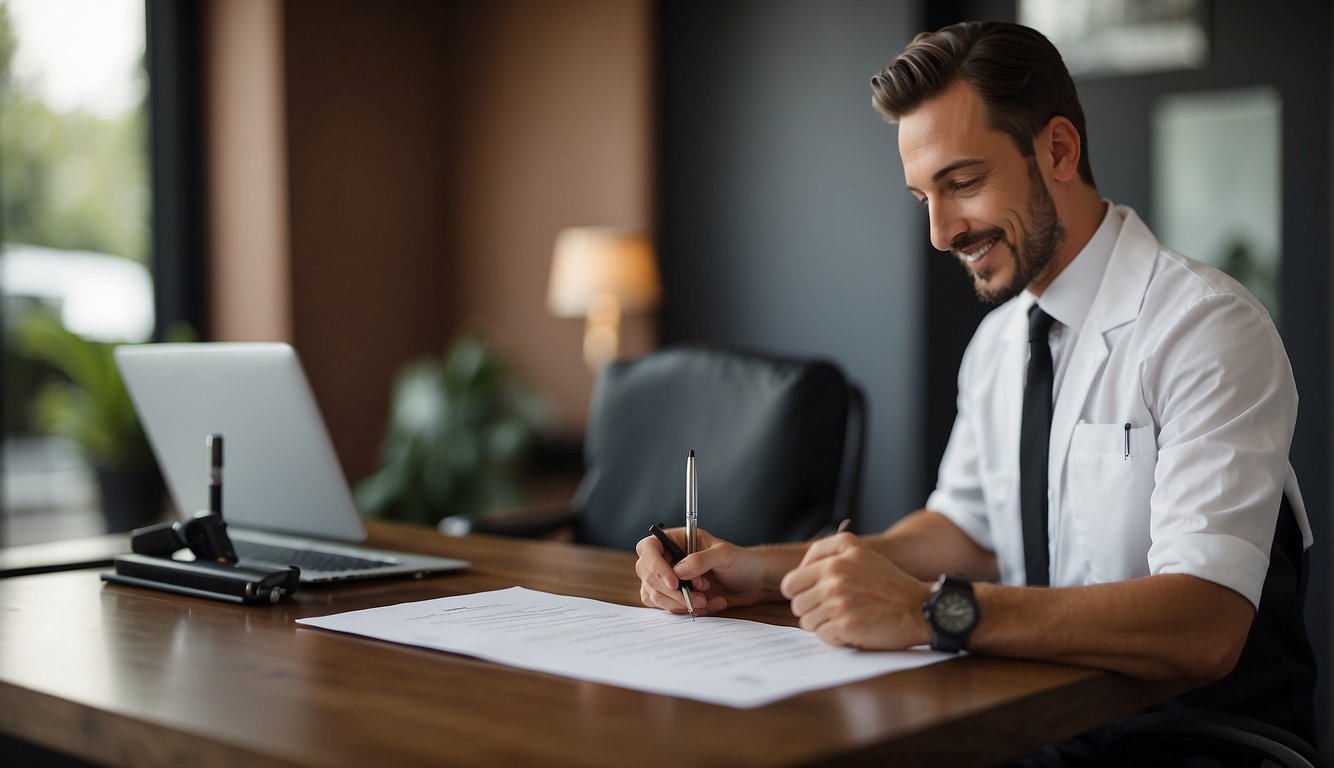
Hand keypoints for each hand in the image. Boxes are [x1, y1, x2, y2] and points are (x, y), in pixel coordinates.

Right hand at [634, 527, 768, 615]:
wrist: (754, 582)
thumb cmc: (740, 561)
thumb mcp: (724, 555)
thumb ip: (701, 560)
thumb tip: (678, 571)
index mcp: (676, 540)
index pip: (649, 548)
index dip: (655, 565)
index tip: (675, 582)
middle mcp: (668, 559)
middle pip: (647, 574)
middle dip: (672, 591)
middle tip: (699, 596)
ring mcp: (669, 579)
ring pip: (655, 595)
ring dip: (680, 603)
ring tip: (708, 600)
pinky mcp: (675, 598)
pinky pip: (668, 608)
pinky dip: (687, 610)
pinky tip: (710, 604)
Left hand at [779, 532, 931, 649]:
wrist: (920, 609)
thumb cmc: (890, 584)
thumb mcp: (861, 552)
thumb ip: (829, 551)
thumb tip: (800, 568)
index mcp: (836, 559)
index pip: (790, 582)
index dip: (800, 593)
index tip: (814, 597)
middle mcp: (835, 577)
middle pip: (797, 604)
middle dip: (812, 611)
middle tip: (834, 611)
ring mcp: (839, 601)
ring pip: (807, 622)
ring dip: (824, 625)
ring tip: (847, 619)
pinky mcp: (846, 624)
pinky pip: (823, 636)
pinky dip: (835, 637)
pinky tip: (854, 629)